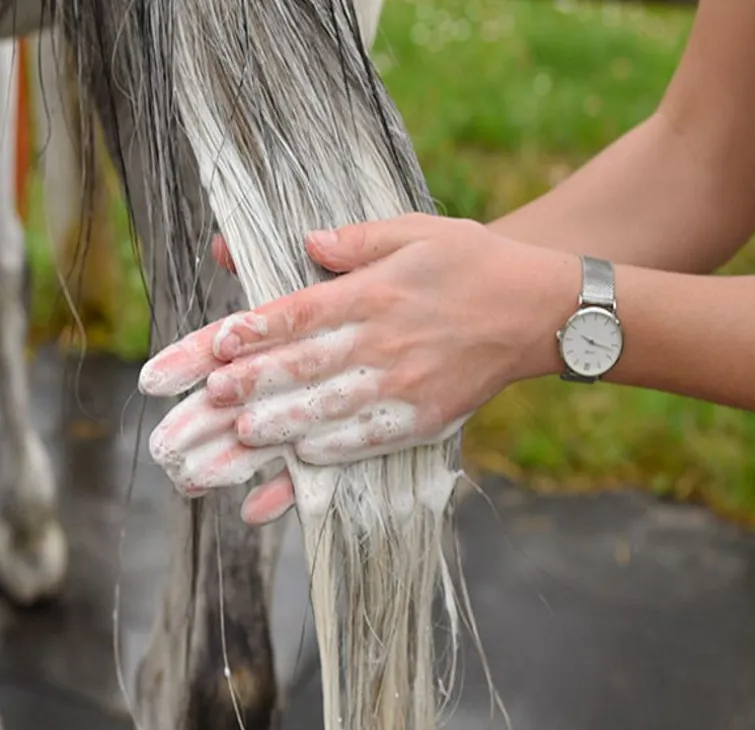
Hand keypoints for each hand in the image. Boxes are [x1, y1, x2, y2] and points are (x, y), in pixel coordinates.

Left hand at [139, 213, 579, 522]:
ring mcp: (406, 383)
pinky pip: (373, 437)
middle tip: (203, 400)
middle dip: (248, 384)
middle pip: (304, 366)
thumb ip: (358, 239)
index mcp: (376, 292)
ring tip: (239, 435)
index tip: (212, 347)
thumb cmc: (472, 263)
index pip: (300, 313)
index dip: (253, 332)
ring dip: (280, 424)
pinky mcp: (427, 415)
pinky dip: (334, 450)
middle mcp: (385, 339)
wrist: (538, 310)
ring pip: (330, 408)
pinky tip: (301, 460)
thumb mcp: (417, 231)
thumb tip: (307, 243)